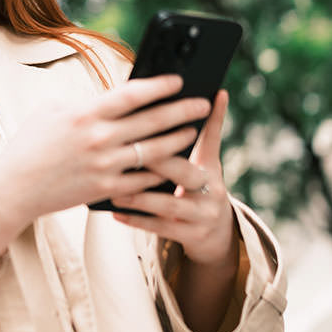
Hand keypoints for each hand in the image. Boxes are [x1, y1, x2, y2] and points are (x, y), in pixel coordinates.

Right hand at [0, 74, 210, 239]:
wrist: (13, 187)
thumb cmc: (29, 145)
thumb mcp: (50, 112)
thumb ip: (84, 105)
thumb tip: (113, 99)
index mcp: (84, 114)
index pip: (132, 94)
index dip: (159, 85)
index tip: (179, 80)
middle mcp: (98, 139)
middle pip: (152, 121)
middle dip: (183, 110)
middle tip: (202, 103)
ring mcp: (104, 166)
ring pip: (155, 151)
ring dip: (179, 139)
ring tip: (193, 131)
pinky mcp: (106, 189)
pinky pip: (144, 179)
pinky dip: (161, 171)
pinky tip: (173, 163)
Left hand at [109, 88, 237, 265]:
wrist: (216, 236)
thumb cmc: (197, 189)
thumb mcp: (203, 164)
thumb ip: (194, 135)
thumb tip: (210, 94)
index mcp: (210, 167)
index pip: (209, 139)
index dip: (207, 120)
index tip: (195, 103)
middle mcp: (212, 190)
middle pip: (186, 173)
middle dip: (160, 162)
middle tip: (132, 151)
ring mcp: (204, 215)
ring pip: (170, 205)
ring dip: (140, 197)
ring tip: (115, 190)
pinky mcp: (193, 237)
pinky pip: (161, 229)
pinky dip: (137, 221)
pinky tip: (116, 213)